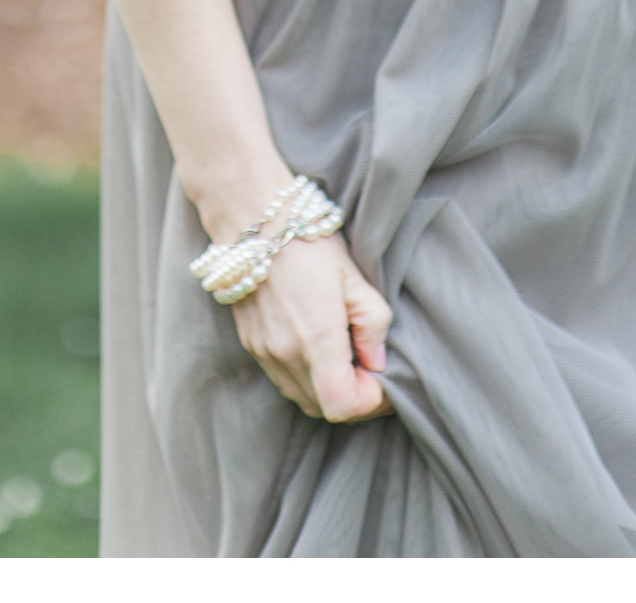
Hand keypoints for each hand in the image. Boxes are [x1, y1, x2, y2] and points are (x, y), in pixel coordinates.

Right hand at [231, 233, 394, 421]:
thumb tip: (377, 361)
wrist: (255, 226)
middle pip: (324, 409)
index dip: (369, 402)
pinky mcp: (253, 348)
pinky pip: (285, 382)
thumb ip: (372, 324)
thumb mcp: (354, 277)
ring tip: (350, 361)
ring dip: (330, 392)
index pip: (342, 405)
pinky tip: (324, 352)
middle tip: (372, 372)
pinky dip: (309, 380)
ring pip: (302, 398)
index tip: (383, 380)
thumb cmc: (310, 245)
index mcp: (317, 338)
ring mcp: (265, 354)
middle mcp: (286, 355)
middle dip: (354, 399)